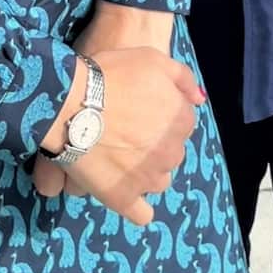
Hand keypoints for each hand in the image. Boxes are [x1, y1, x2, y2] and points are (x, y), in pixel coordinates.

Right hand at [35, 48, 203, 225]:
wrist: (74, 103)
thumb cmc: (112, 75)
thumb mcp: (152, 59)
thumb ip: (182, 78)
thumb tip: (199, 99)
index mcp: (181, 120)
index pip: (181, 123)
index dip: (160, 115)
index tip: (139, 109)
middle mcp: (172, 152)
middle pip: (170, 151)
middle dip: (154, 144)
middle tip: (126, 131)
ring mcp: (149, 178)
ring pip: (158, 180)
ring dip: (146, 171)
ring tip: (119, 157)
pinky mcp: (124, 198)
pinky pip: (142, 213)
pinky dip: (136, 204)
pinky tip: (123, 189)